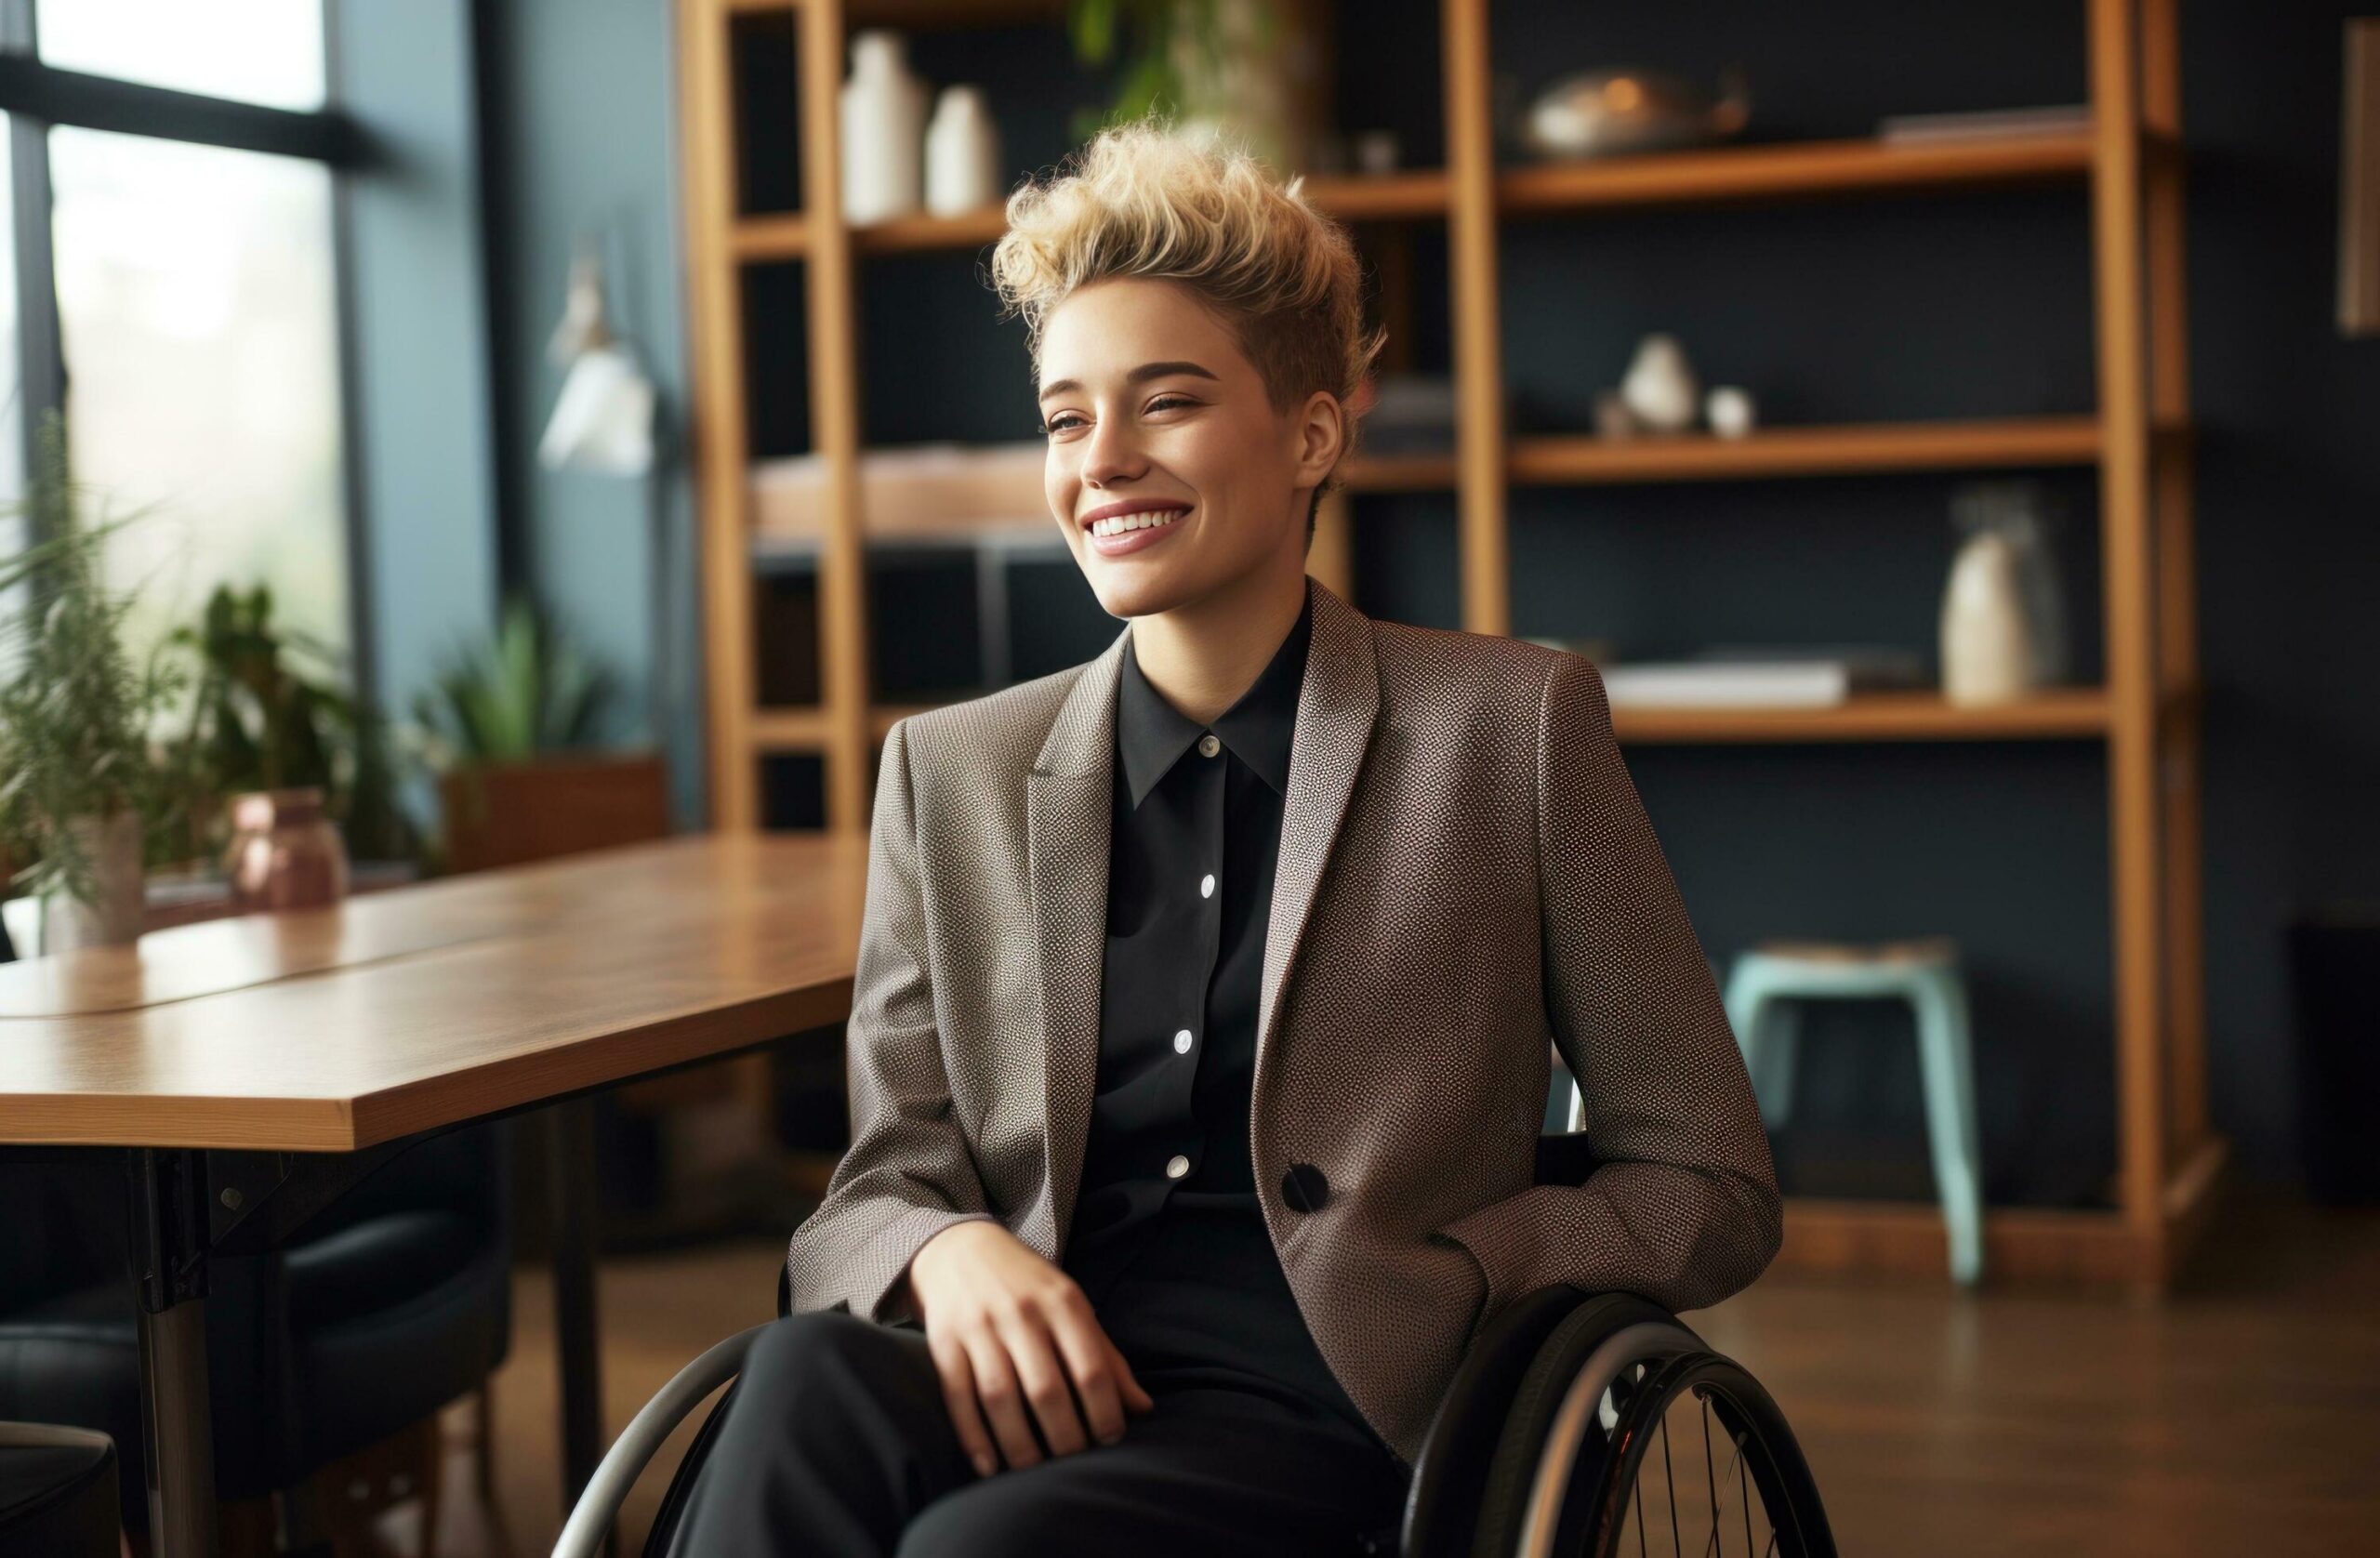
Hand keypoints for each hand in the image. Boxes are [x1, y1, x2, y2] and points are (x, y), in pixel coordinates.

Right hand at [901, 1221, 1154, 1476]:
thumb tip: (1143, 1408)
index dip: (1104, 1412)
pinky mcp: (943, 1342)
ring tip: (1034, 1472)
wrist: (959, 1247)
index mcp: (1062, 1302)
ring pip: (1001, 1398)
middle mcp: (1021, 1314)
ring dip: (1020, 1445)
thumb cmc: (1028, 1286)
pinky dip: (974, 1438)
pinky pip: (959, 1398)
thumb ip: (1106, 1356)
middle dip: (1064, 1437)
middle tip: (1073, 1465)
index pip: (1090, 1367)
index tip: (1111, 1440)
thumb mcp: (1072, 1306)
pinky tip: (989, 1467)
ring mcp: (979, 1327)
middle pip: (1046, 1390)